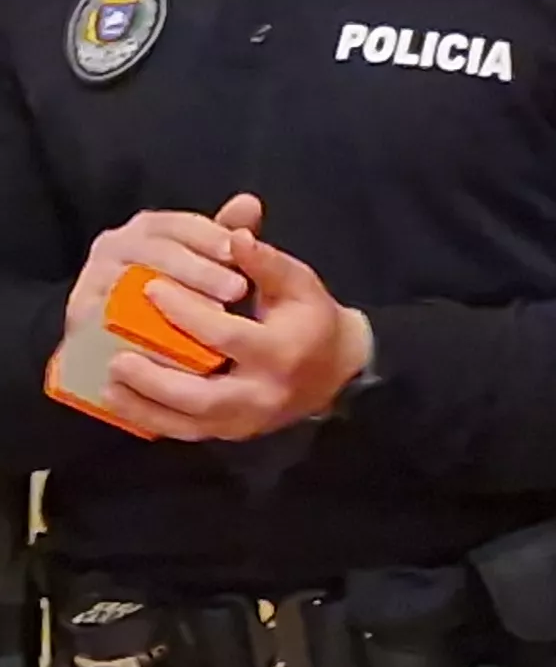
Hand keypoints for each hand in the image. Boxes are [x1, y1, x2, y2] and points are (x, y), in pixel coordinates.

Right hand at [68, 194, 257, 334]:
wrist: (120, 336)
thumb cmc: (176, 290)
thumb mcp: (205, 262)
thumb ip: (226, 236)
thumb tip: (250, 203)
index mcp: (148, 228)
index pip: (179, 224)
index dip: (209, 236)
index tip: (237, 252)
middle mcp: (115, 246)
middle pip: (158, 252)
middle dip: (200, 270)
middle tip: (238, 290)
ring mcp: (94, 279)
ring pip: (137, 287)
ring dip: (177, 302)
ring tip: (215, 317)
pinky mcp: (82, 315)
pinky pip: (117, 323)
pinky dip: (150, 334)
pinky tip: (182, 346)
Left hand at [119, 213, 374, 442]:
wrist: (336, 371)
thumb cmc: (311, 319)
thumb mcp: (298, 284)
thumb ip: (265, 262)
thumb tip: (235, 234)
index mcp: (281, 352)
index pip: (225, 335)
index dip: (185, 312)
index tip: (149, 288)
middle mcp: (263, 393)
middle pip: (202, 396)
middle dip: (155, 381)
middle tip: (117, 358)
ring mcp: (247, 420)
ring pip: (188, 423)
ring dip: (144, 407)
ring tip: (108, 385)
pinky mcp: (232, 432)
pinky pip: (186, 432)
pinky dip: (152, 420)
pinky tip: (123, 404)